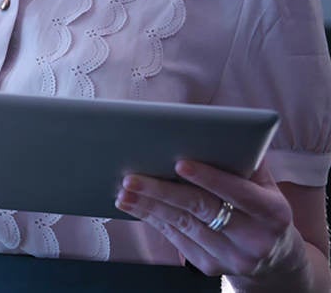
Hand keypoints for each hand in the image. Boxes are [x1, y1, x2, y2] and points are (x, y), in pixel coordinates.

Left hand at [115, 160, 308, 284]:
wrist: (274, 257)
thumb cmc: (261, 206)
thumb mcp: (265, 185)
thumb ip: (244, 161)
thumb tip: (212, 131)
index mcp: (272, 212)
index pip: (238, 192)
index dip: (209, 177)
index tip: (179, 163)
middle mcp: (255, 239)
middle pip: (201, 209)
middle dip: (162, 191)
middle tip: (131, 177)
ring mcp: (232, 257)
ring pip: (183, 225)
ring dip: (148, 206)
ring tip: (123, 191)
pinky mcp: (211, 267)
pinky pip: (177, 238)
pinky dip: (153, 219)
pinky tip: (135, 206)